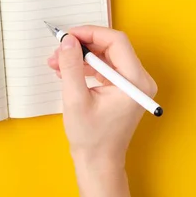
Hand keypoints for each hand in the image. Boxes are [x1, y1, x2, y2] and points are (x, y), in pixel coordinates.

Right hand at [47, 26, 156, 171]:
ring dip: (80, 57)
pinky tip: (65, 72)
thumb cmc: (90, 137)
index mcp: (135, 81)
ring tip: (56, 63)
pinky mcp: (122, 89)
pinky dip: (84, 67)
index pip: (116, 41)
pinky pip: (104, 68)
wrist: (98, 163)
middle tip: (58, 50)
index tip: (68, 36)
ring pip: (105, 56)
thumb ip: (71, 67)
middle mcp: (139, 79)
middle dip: (82, 45)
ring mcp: (132, 84)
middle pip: (111, 47)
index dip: (90, 33)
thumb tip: (68, 40)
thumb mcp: (76, 99)